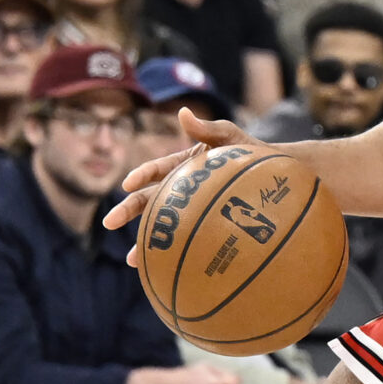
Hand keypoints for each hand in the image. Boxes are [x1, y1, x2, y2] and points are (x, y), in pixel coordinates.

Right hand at [102, 107, 257, 261]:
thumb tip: (183, 113)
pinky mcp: (202, 225)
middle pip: (149, 200)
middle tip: (108, 223)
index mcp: (183, 165)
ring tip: (133, 260)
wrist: (274, 177)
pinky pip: (185, 240)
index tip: (128, 185)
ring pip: (162, 225)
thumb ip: (208, 128)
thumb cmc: (250, 153)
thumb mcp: (231, 137)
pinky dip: (173, 254)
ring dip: (145, 242)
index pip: (157, 169)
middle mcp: (181, 188)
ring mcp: (190, 209)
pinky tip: (164, 270)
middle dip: (127, 211)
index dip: (141, 176)